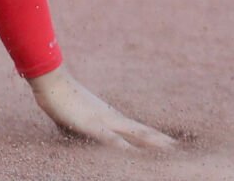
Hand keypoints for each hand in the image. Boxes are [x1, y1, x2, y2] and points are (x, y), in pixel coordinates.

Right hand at [27, 66, 174, 149]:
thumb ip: (85, 124)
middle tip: (184, 151)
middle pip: (143, 132)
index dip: (157, 137)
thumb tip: (86, 130)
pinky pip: (108, 138)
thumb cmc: (59, 95)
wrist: (50, 78)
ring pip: (134, 134)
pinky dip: (122, 147)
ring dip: (153, 144)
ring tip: (172, 152)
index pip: (139, 130)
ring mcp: (103, 121)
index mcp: (110, 116)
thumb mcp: (75, 115)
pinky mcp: (89, 124)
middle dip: (163, 143)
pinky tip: (133, 155)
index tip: (174, 145)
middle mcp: (112, 118)